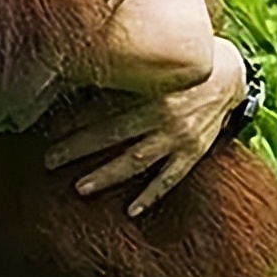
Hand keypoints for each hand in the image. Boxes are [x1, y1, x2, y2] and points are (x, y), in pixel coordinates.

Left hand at [46, 38, 248, 215]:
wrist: (230, 75)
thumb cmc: (182, 68)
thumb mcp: (153, 66)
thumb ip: (122, 78)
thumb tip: (79, 81)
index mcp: (149, 90)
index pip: (105, 107)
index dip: (74, 120)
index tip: (47, 130)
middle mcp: (162, 115)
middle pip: (113, 134)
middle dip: (79, 148)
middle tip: (49, 160)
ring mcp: (179, 137)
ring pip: (138, 160)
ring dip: (108, 175)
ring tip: (80, 187)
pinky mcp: (194, 152)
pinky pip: (170, 177)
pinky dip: (152, 195)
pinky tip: (132, 210)